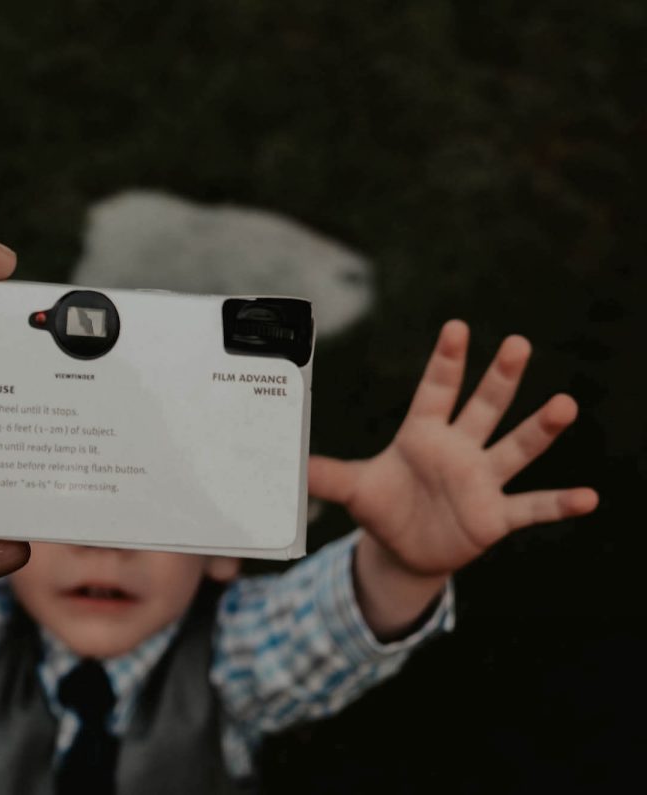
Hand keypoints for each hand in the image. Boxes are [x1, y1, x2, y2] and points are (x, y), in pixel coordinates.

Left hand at [311, 320, 597, 578]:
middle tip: (517, 344)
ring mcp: (481, 480)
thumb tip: (288, 464)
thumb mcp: (353, 490)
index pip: (435, 390)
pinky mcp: (495, 516)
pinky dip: (559, 504)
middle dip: (499, 378)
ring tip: (564, 405)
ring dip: (540, 429)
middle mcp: (459, 449)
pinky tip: (588, 497)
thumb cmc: (383, 507)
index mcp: (423, 434)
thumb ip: (325, 475)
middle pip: (483, 407)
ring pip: (515, 448)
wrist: (405, 550)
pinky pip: (532, 507)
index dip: (446, 361)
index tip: (457, 327)